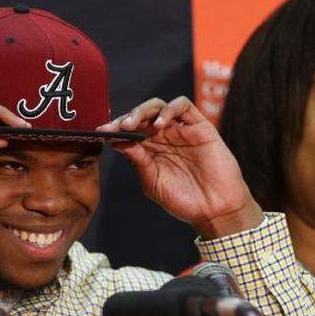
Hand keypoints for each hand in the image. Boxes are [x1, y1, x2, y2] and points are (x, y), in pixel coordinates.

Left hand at [97, 96, 262, 237]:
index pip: (129, 132)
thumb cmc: (183, 200)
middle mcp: (164, 137)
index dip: (114, 129)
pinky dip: (169, 110)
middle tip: (118, 126)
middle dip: (127, 117)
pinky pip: (183, 106)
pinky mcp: (199, 126)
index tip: (100, 132)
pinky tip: (159, 125)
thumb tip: (117, 141)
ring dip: (143, 111)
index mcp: (150, 150)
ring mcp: (181, 130)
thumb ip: (137, 160)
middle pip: (141, 116)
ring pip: (159, 107)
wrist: (214, 209)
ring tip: (134, 124)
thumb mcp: (152, 181)